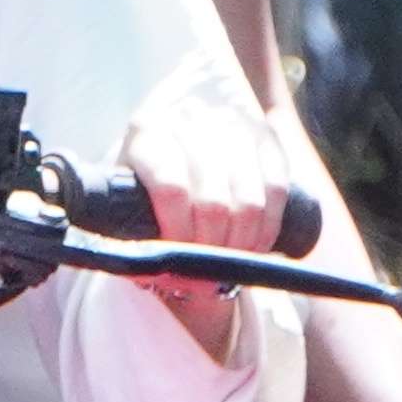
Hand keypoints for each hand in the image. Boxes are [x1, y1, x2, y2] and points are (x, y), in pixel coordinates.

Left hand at [108, 96, 292, 356]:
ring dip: (242, 246)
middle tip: (204, 282)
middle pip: (214, 201)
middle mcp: (190, 119)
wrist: (173, 141)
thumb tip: (156, 272)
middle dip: (212, 252)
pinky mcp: (264, 134)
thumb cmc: (143, 184)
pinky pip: (277, 188)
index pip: (172, 190)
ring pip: (249, 200)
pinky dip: (268, 228)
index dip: (180, 236)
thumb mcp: (124, 200)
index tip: (179, 268)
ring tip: (227, 269)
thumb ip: (131, 233)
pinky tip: (254, 248)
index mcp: (147, 131)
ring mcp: (231, 123)